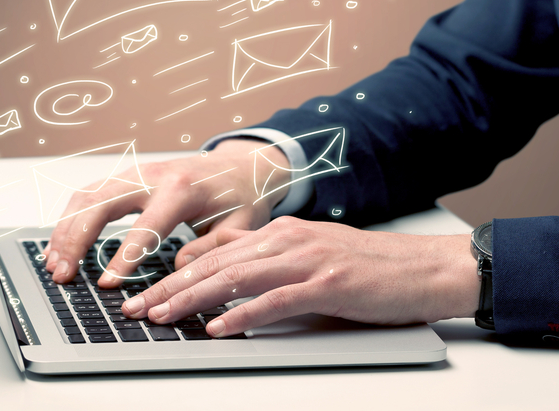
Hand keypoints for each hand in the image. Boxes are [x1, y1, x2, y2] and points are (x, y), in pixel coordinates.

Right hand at [45, 139, 289, 285]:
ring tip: (54, 265)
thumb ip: (211, 248)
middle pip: (100, 202)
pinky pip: (90, 194)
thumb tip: (179, 269)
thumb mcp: (240, 226)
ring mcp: (136, 173)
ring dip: (66, 230)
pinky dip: (71, 218)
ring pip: (87, 195)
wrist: (241, 165)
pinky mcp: (128, 177)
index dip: (124, 258)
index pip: (145, 227)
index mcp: (182, 189)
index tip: (106, 285)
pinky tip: (61, 245)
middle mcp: (152, 176)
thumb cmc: (241, 197)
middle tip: (62, 275)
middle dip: (76, 240)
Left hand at [122, 216, 479, 336]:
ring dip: (194, 299)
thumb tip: (220, 257)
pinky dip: (243, 315)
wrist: (422, 269)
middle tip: (137, 308)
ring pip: (237, 279)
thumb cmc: (368, 267)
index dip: (174, 272)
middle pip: (216, 265)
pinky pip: (277, 301)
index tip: (144, 290)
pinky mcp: (328, 284)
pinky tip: (220, 327)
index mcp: (282, 232)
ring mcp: (309, 260)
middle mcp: (290, 240)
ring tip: (162, 316)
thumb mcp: (310, 250)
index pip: (215, 252)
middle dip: (170, 287)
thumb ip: (266, 252)